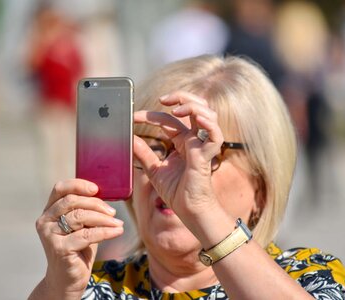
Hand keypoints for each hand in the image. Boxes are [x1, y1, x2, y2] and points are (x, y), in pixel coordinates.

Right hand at [35, 179, 122, 298]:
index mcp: (50, 211)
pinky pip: (86, 234)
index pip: (60, 188)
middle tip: (112, 212)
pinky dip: (105, 232)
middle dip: (96, 204)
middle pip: (72, 201)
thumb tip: (108, 196)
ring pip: (80, 216)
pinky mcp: (59, 248)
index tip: (97, 189)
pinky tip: (117, 231)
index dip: (79, 185)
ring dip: (103, 219)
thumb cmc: (78, 248)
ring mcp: (50, 235)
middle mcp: (45, 220)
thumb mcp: (83, 225)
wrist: (68, 279)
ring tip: (118, 223)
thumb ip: (87, 210)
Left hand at [133, 91, 223, 219]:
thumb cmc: (176, 192)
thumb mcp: (154, 169)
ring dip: (192, 106)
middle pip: (195, 107)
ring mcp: (202, 146)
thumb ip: (143, 153)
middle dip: (181, 97)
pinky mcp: (207, 155)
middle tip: (162, 100)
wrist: (188, 210)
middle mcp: (194, 140)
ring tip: (176, 109)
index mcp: (183, 141)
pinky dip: (208, 124)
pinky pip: (215, 135)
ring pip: (208, 114)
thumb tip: (129, 138)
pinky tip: (196, 119)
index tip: (133, 116)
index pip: (170, 120)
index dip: (152, 115)